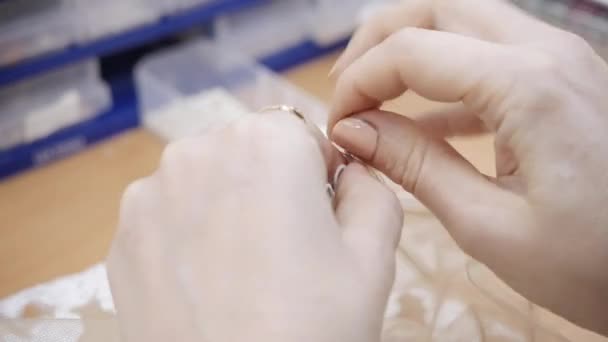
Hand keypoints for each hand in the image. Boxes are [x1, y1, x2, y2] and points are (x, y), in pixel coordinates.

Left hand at [107, 111, 402, 341]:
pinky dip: (187, 236)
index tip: (319, 222)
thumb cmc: (313, 328)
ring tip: (243, 272)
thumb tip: (350, 172)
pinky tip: (205, 285)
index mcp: (266, 141)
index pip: (300, 135)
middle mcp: (197, 150)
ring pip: (205, 181)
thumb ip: (372, 189)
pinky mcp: (120, 237)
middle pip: (248, 152)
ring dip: (226, 207)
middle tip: (286, 252)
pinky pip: (167, 216)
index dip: (317, 178)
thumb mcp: (374, 256)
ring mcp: (149, 194)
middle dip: (270, 186)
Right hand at [328, 0, 607, 334]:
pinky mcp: (564, 80)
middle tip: (346, 92)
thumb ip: (415, 166)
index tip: (336, 127)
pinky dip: (445, 80)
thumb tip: (351, 131)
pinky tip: (421, 124)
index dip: (359, 83)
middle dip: (379, 43)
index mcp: (527, 85)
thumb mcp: (487, 225)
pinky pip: (491, 58)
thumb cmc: (591, 264)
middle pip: (438, 8)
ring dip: (411, 53)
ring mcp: (561, 59)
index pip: (411, 51)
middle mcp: (547, 52)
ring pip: (464, 22)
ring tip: (373, 101)